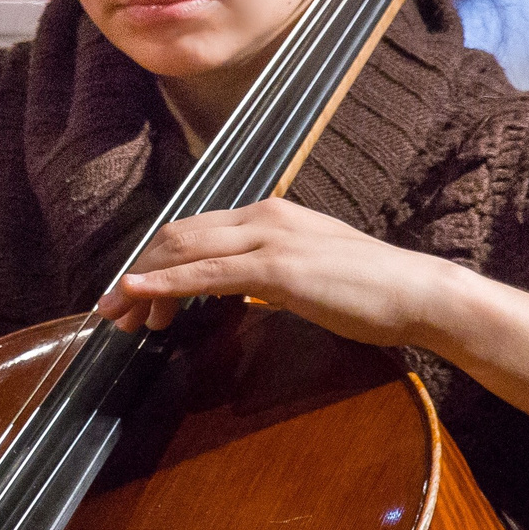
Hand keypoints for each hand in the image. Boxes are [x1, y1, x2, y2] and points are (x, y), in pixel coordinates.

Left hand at [99, 198, 450, 343]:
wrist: (417, 293)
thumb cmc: (370, 292)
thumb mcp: (310, 274)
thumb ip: (271, 275)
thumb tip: (242, 291)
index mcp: (269, 216)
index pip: (195, 231)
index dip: (156, 261)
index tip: (131, 293)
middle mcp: (263, 217)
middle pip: (178, 237)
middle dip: (137, 272)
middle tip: (111, 309)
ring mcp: (270, 240)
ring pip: (185, 252)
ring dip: (143, 283)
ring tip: (117, 313)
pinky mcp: (277, 269)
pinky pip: (208, 275)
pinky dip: (167, 284)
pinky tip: (141, 294)